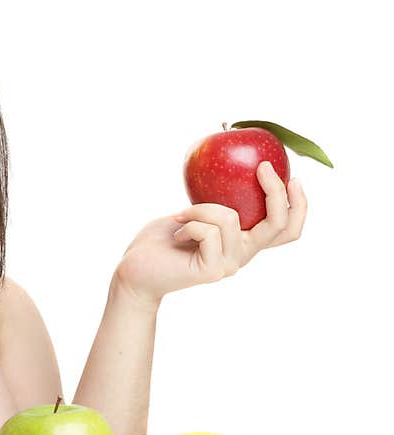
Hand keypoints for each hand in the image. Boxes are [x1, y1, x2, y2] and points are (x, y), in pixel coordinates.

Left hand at [114, 161, 306, 304]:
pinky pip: (209, 230)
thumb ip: (218, 199)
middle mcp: (242, 255)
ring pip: (230, 217)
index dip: (299, 205)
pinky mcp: (213, 270)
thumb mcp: (195, 210)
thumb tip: (238, 164)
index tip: (293, 175)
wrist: (136, 269)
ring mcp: (230, 264)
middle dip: (276, 191)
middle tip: (262, 167)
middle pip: (280, 225)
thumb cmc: (162, 238)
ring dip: (200, 208)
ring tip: (180, 218)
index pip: (287, 229)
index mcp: (243, 241)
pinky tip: (177, 234)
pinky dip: (189, 223)